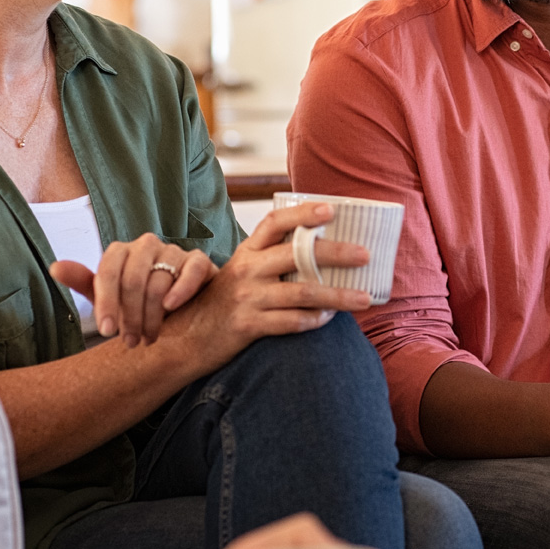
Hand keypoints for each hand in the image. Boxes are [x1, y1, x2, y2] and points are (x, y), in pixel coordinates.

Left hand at [51, 235, 217, 345]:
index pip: (108, 272)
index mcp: (120, 252)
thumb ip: (84, 283)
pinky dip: (181, 288)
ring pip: (159, 279)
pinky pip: (191, 269)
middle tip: (131, 342)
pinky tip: (171, 308)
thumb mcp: (109, 297)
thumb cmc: (138, 303)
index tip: (107, 332)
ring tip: (150, 338)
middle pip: (133, 278)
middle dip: (130, 315)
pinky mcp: (199, 261)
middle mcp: (146, 245)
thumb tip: (55, 268)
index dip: (106, 303)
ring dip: (153, 315)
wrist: (180, 308)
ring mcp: (174, 251)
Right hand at [159, 202, 372, 370]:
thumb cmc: (220, 303)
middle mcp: (246, 270)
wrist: (185, 339)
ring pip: (301, 293)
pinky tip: (330, 320)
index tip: (331, 209)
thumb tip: (318, 253)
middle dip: (334, 253)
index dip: (302, 213)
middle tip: (364, 255)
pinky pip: (289, 323)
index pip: (275, 222)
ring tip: (365, 298)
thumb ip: (268, 261)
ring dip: (337, 295)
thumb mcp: (238, 272)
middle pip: (296, 255)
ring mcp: (247, 298)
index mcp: (246, 252)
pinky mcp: (247, 326)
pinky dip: (313, 321)